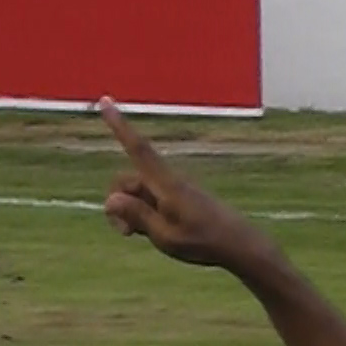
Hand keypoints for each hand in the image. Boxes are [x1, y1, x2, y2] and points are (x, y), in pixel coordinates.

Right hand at [98, 97, 272, 271]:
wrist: (238, 245)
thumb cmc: (204, 242)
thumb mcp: (164, 235)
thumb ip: (137, 215)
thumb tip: (111, 198)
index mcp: (167, 185)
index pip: (138, 148)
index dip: (119, 125)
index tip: (106, 101)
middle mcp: (169, 182)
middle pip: (126, 181)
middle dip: (117, 204)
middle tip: (126, 234)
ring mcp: (173, 190)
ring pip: (136, 194)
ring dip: (129, 213)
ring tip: (142, 236)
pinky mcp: (178, 199)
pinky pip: (148, 201)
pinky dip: (142, 215)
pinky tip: (155, 233)